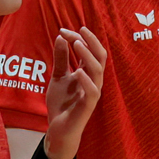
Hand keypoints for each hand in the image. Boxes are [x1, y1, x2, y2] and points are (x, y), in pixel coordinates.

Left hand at [41, 28, 104, 158]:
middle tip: (78, 30)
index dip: (78, 38)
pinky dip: (86, 80)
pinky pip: (92, 91)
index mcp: (88, 73)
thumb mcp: (58, 76)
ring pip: (98, 71)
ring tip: (77, 44)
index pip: (90, 50)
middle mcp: (94, 81)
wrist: (58, 128)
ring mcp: (92, 93)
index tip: (62, 31)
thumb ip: (61, 59)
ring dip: (88, 56)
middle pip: (100, 57)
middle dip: (91, 42)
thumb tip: (61, 37)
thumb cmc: (61, 104)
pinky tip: (78, 71)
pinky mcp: (88, 106)